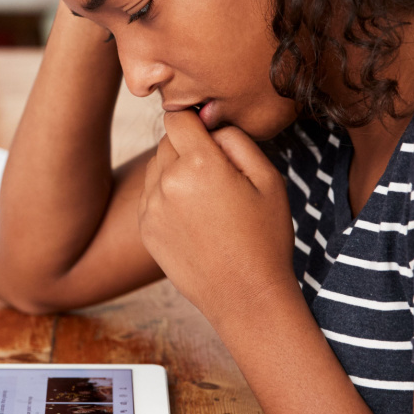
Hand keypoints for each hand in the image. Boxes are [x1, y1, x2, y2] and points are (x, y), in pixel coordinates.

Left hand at [138, 110, 296, 320]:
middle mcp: (167, 182)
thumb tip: (209, 124)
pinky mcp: (146, 229)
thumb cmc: (265, 237)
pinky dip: (168, 198)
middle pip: (167, 141)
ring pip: (157, 168)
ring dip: (176, 172)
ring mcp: (152, 208)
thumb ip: (236, 140)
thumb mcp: (268, 179)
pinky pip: (152, 196)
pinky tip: (196, 220)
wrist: (246, 297)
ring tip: (208, 201)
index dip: (195, 121)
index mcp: (199, 164)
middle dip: (189, 148)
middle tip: (219, 176)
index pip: (178, 117)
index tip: (211, 135)